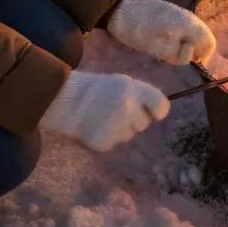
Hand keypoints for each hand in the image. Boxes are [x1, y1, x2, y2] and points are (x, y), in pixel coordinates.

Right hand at [40, 69, 168, 151]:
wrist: (66, 100)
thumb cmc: (96, 90)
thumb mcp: (121, 83)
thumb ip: (141, 95)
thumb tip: (160, 112)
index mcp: (133, 89)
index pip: (161, 106)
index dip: (158, 111)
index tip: (153, 113)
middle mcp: (128, 108)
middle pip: (144, 123)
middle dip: (134, 120)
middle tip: (117, 111)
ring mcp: (116, 127)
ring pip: (129, 135)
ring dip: (121, 129)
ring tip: (104, 117)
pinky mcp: (105, 143)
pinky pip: (114, 143)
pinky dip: (107, 138)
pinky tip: (95, 127)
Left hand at [108, 0, 215, 64]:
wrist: (120, 9)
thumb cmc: (136, 29)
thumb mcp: (156, 47)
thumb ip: (177, 54)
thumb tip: (191, 56)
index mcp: (187, 23)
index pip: (209, 43)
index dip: (202, 57)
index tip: (185, 62)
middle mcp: (189, 17)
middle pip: (204, 39)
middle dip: (193, 51)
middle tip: (173, 55)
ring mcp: (181, 15)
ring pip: (195, 35)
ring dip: (185, 45)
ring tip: (166, 46)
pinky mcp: (173, 15)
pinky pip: (185, 30)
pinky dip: (180, 38)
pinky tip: (163, 39)